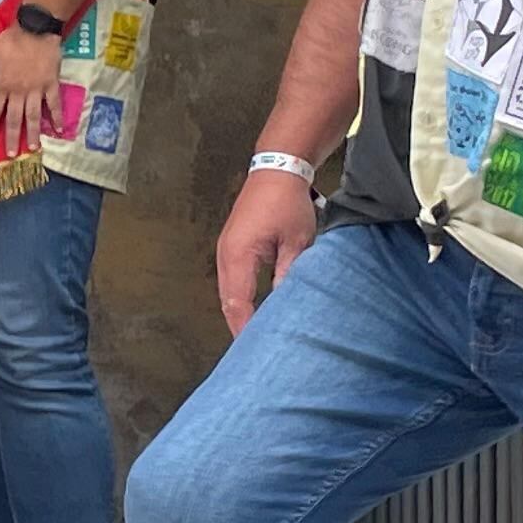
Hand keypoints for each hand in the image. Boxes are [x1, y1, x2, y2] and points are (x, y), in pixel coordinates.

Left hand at [0, 26, 66, 155]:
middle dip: (12, 138)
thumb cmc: (10, 40)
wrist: (36, 28)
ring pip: (34, 116)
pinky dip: (57, 117)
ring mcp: (36, 90)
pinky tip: (59, 130)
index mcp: (2, 85)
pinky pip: (54, 104)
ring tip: (33, 149)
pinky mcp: (51, 85)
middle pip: (15, 119)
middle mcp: (19, 92)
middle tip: (11, 155)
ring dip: (33, 133)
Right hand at [215, 168, 320, 334]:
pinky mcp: (232, 248)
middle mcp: (225, 255)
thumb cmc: (287, 202)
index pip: (238, 302)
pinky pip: (231, 281)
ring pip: (228, 293)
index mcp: (239, 255)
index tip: (254, 350)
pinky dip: (240, 299)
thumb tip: (286, 306)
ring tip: (253, 338)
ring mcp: (226, 251)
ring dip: (239, 314)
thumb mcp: (297, 241)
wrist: (275, 170)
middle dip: (239, 326)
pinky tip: (252, 312)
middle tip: (254, 352)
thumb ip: (289, 275)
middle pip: (227, 301)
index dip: (245, 328)